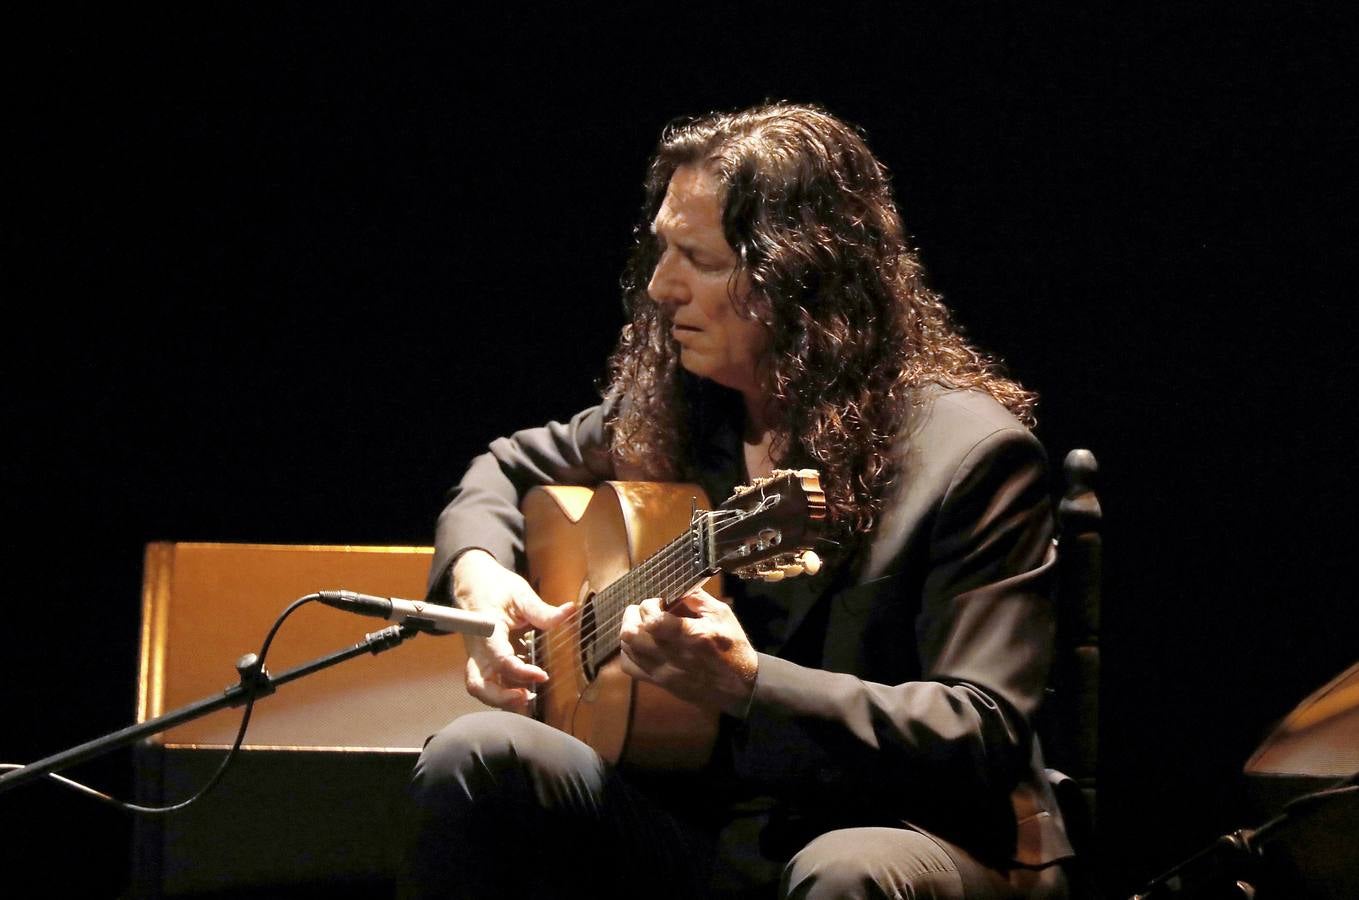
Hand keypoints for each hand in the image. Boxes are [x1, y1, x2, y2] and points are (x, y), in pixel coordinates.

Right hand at [451, 549, 573, 711]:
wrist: (473, 584)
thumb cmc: (495, 587)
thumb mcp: (520, 593)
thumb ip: (542, 609)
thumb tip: (569, 611)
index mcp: (487, 630)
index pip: (500, 659)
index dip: (521, 672)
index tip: (543, 676)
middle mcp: (478, 648)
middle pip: (478, 685)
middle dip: (501, 699)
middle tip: (528, 698)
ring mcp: (478, 657)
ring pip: (480, 688)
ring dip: (502, 699)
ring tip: (529, 697)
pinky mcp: (483, 661)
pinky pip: (489, 683)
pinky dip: (504, 691)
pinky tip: (525, 688)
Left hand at [618, 588, 757, 716]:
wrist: (740, 687)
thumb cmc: (733, 648)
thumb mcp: (722, 615)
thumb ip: (696, 597)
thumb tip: (675, 585)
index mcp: (692, 636)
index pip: (653, 621)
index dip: (649, 605)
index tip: (660, 602)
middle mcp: (673, 656)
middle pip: (631, 635)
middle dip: (633, 615)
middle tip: (646, 610)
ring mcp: (663, 673)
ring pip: (627, 650)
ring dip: (630, 631)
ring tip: (643, 625)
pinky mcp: (659, 683)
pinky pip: (629, 667)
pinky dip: (628, 652)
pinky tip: (641, 643)